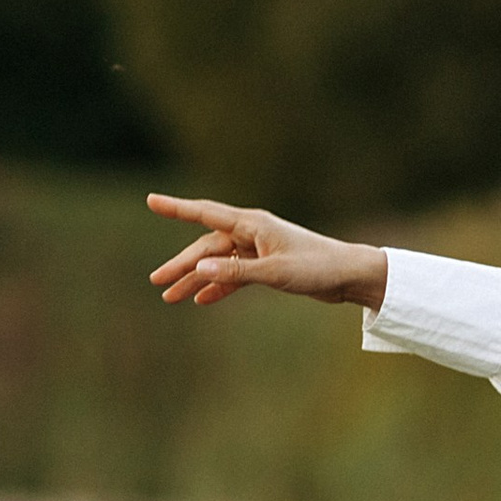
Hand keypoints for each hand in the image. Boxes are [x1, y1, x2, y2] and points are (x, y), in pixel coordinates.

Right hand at [147, 195, 387, 310]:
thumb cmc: (317, 268)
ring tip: (171, 297)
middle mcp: (252, 232)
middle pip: (207, 246)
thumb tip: (199, 269)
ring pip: (219, 262)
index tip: (151, 200)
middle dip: (181, 264)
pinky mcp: (268, 265)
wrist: (349, 275)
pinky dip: (219, 286)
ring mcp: (259, 248)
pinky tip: (202, 300)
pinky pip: (235, 274)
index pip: (205, 214)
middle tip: (157, 281)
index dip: (176, 208)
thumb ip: (236, 272)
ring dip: (197, 278)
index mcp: (252, 224)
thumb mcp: (274, 273)